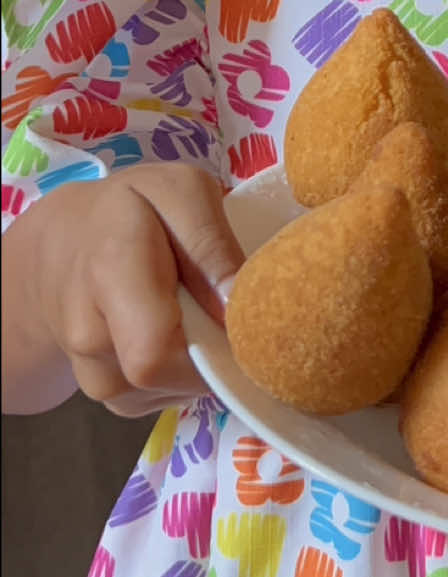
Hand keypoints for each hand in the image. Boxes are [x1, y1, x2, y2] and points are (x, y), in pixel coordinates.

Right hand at [2, 163, 244, 417]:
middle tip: (226, 302)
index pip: (154, 351)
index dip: (212, 343)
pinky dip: (188, 369)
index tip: (243, 310)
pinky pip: (168, 396)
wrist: (63, 246)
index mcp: (110, 274)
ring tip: (196, 308)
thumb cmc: (128, 208)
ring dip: (204, 358)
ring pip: (177, 391)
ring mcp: (97, 377)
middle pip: (173, 377)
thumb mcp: (180, 191)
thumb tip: (238, 304)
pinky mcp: (113, 397)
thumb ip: (211, 243)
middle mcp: (90, 338)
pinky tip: (180, 329)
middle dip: (218, 346)